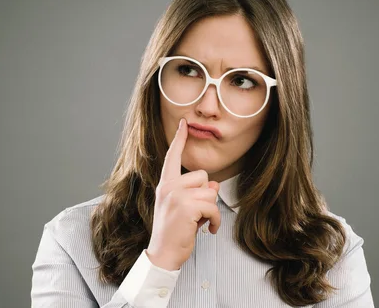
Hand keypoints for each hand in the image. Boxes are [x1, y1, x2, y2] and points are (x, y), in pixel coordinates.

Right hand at [146, 118, 220, 270]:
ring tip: (199, 222)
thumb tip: (215, 184)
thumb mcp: (185, 208)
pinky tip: (208, 229)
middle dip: (206, 195)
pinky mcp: (186, 207)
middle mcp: (168, 186)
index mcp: (166, 184)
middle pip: (204, 176)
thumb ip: (197, 192)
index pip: (173, 157)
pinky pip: (213, 206)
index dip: (180, 139)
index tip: (184, 123)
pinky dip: (215, 220)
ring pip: (210, 191)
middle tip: (195, 213)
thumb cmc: (174, 232)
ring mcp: (176, 196)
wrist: (163, 254)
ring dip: (211, 209)